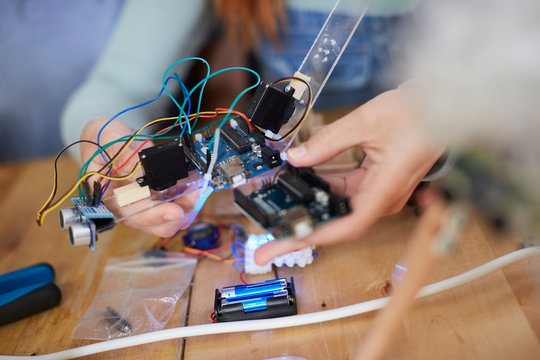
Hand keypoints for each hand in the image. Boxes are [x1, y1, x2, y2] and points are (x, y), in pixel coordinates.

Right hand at [80, 118, 200, 237]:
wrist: (110, 137)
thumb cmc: (103, 139)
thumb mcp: (110, 140)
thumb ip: (124, 156)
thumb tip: (142, 172)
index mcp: (110, 196)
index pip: (133, 215)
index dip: (155, 216)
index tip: (176, 212)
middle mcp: (129, 206)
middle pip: (157, 225)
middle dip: (181, 214)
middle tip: (197, 194)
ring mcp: (145, 204)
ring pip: (172, 219)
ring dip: (190, 207)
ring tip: (201, 187)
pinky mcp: (159, 197)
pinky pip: (178, 206)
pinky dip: (191, 198)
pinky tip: (199, 184)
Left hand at [255, 88, 443, 264]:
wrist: (441, 106)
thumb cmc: (417, 113)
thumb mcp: (366, 121)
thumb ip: (327, 141)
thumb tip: (296, 157)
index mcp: (388, 186)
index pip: (352, 223)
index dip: (320, 234)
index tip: (291, 239)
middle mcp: (383, 198)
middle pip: (339, 224)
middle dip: (302, 234)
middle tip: (269, 245)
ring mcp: (379, 194)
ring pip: (339, 212)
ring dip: (309, 214)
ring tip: (277, 221)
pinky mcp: (375, 186)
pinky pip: (344, 196)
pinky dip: (321, 195)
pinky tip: (299, 191)